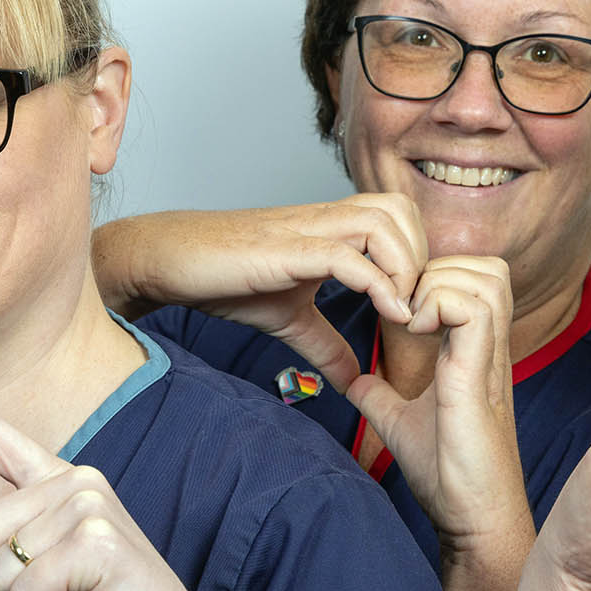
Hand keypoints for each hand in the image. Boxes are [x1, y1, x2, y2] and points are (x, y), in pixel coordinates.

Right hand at [99, 195, 427, 387]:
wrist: (169, 259)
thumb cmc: (223, 277)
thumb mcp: (286, 319)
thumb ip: (324, 345)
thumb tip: (352, 380)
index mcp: (330, 231)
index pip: (399, 221)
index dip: (419, 260)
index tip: (419, 310)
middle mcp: (324, 221)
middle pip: (402, 210)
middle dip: (421, 258)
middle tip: (414, 308)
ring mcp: (306, 230)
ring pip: (384, 222)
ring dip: (405, 268)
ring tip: (402, 313)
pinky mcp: (286, 248)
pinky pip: (347, 256)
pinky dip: (378, 283)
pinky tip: (387, 315)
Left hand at [344, 256, 530, 553]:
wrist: (473, 518)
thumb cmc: (449, 475)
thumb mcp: (401, 423)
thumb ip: (381, 397)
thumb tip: (356, 382)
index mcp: (475, 351)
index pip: (474, 277)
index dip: (434, 277)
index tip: (397, 308)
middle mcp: (489, 347)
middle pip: (488, 266)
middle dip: (437, 271)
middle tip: (401, 308)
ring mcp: (489, 358)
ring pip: (485, 276)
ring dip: (437, 286)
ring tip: (408, 321)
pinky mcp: (479, 374)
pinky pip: (471, 307)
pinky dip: (437, 306)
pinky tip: (413, 333)